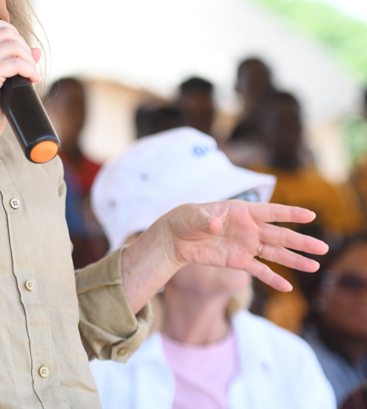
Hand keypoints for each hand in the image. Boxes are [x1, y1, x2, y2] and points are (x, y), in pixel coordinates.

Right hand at [0, 16, 40, 142]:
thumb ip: (9, 60)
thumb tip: (35, 50)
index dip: (12, 32)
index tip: (20, 52)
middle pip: (5, 32)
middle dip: (23, 46)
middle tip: (29, 65)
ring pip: (13, 45)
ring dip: (28, 59)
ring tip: (31, 73)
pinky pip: (16, 63)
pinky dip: (30, 69)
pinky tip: (33, 79)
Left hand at [160, 200, 327, 291]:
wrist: (175, 238)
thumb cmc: (185, 220)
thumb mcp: (192, 216)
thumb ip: (205, 219)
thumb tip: (214, 224)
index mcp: (240, 211)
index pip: (270, 211)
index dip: (289, 213)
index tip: (310, 215)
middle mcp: (248, 228)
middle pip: (278, 235)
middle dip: (300, 241)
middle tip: (323, 247)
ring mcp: (245, 245)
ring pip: (274, 254)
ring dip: (294, 260)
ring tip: (315, 266)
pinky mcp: (238, 261)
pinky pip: (259, 271)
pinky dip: (272, 279)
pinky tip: (287, 287)